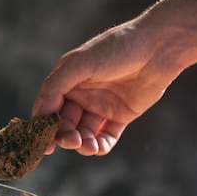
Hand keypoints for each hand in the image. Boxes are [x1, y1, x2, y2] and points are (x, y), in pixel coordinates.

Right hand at [32, 21, 180, 155]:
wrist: (159, 47)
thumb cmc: (116, 49)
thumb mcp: (79, 64)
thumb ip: (55, 87)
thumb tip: (38, 114)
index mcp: (66, 81)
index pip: (48, 109)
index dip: (43, 127)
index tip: (43, 145)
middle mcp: (81, 94)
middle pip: (65, 124)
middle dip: (66, 135)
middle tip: (72, 141)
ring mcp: (101, 106)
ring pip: (85, 133)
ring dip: (83, 143)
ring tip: (89, 147)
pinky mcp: (121, 115)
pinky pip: (107, 136)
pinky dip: (101, 146)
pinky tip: (99, 148)